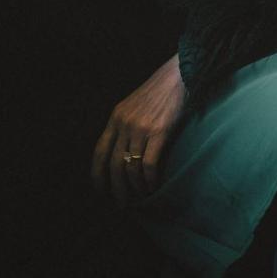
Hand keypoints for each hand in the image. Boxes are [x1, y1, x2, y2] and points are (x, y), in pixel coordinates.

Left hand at [92, 54, 185, 204]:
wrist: (179, 74)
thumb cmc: (160, 90)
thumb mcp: (133, 104)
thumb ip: (125, 123)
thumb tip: (123, 149)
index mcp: (115, 118)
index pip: (98, 153)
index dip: (97, 175)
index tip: (100, 190)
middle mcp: (124, 124)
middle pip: (113, 165)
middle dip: (115, 188)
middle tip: (121, 203)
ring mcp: (140, 128)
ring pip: (130, 167)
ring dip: (135, 187)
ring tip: (140, 197)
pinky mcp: (159, 132)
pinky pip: (148, 164)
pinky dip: (149, 179)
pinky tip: (153, 186)